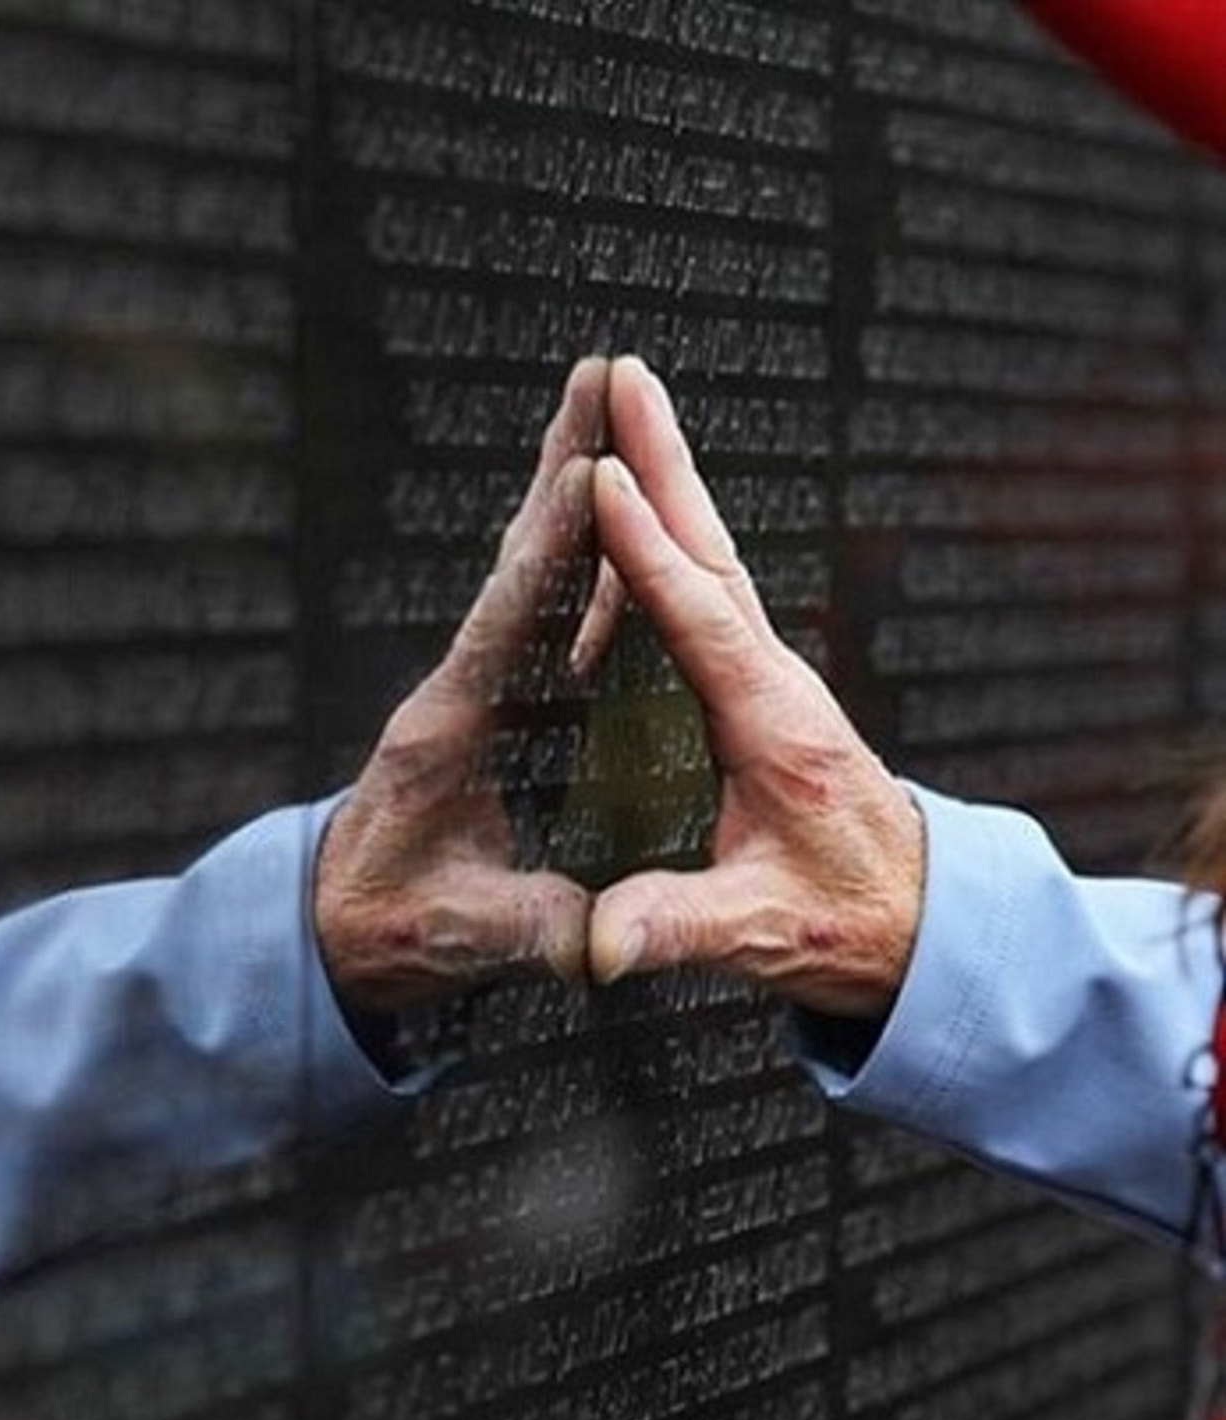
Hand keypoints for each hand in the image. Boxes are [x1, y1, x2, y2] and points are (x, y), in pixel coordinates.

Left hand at [316, 360, 607, 1011]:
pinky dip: (591, 579)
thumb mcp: (459, 934)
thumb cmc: (384, 927)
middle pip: (521, 565)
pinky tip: (627, 550)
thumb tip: (597, 938)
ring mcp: (480, 697)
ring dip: (578, 507)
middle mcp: (462, 693)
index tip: (583, 470)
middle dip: (560, 472)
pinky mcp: (498, 716)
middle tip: (597, 382)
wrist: (336, 932)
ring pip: (538, 583)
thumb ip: (527, 927)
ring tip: (617, 427)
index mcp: (448, 731)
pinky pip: (552, 631)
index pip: (506, 622)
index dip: (549, 551)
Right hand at [589, 357, 923, 1018]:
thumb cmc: (847, 921)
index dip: (648, 553)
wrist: (916, 922)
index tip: (605, 479)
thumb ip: (677, 927)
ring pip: (713, 559)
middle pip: (712, 552)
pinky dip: (668, 539)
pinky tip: (639, 515)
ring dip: (669, 480)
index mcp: (773, 729)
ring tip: (621, 410)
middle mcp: (777, 687)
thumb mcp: (761, 933)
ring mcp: (772, 682)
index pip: (702, 620)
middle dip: (666, 460)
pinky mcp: (762, 693)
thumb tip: (603, 943)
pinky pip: (707, 595)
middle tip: (623, 375)